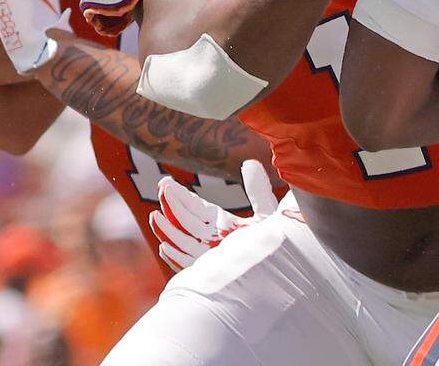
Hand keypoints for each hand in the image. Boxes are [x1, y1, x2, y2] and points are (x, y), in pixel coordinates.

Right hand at [148, 159, 278, 272]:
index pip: (195, 207)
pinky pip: (189, 266)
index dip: (179, 195)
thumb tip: (249, 163)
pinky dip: (175, 258)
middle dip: (171, 206)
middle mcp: (212, 239)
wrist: (284, 271)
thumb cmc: (277, 242)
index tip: (164, 182)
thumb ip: (258, 190)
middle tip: (160, 189)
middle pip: (185, 221)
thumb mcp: (266, 213)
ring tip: (154, 216)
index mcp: (222, 223)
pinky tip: (164, 247)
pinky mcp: (210, 274)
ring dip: (167, 230)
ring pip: (182, 242)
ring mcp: (209, 257)